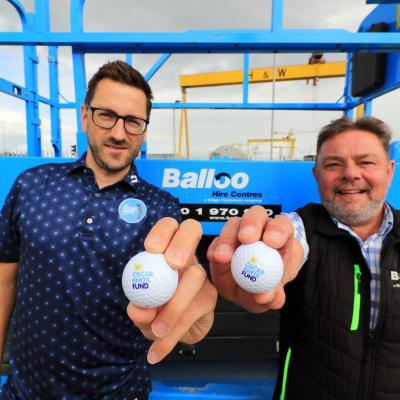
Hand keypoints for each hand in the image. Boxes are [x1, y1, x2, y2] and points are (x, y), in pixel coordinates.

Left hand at [126, 218, 216, 363]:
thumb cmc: (154, 310)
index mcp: (165, 250)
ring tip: (156, 330)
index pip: (169, 226)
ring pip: (194, 278)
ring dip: (174, 306)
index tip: (151, 249)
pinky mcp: (209, 297)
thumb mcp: (141, 309)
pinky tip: (156, 352)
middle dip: (183, 243)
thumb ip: (139, 307)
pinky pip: (193, 312)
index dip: (163, 232)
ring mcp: (200, 275)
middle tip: (172, 264)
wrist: (172, 332)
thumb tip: (140, 308)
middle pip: (192, 231)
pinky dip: (173, 335)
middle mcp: (185, 256)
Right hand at [207, 206, 302, 312]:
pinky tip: (214, 258)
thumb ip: (272, 297)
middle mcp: (259, 229)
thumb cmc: (268, 285)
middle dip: (252, 224)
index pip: (283, 225)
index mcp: (280, 237)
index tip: (272, 242)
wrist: (249, 290)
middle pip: (257, 215)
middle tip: (246, 239)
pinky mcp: (221, 242)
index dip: (278, 229)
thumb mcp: (273, 295)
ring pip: (233, 224)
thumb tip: (264, 296)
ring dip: (228, 238)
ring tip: (224, 257)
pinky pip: (216, 240)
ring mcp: (238, 233)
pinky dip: (215, 249)